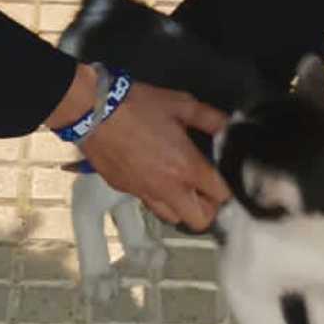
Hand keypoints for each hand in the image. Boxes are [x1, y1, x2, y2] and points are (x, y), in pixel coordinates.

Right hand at [80, 80, 231, 231]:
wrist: (94, 111)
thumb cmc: (136, 105)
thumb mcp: (180, 104)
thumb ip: (210, 118)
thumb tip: (229, 127)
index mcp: (186, 167)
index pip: (221, 195)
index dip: (227, 186)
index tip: (223, 176)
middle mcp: (168, 188)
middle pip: (201, 220)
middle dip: (209, 207)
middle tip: (205, 186)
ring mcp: (145, 193)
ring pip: (174, 218)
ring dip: (183, 206)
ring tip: (180, 184)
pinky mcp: (125, 190)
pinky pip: (148, 203)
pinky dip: (157, 196)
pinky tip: (153, 174)